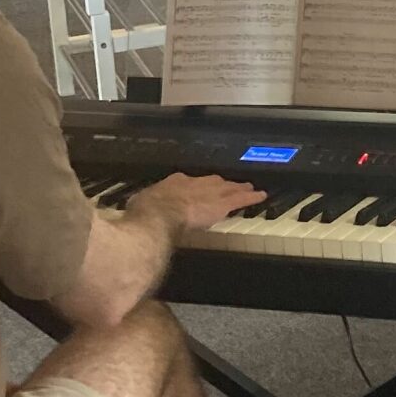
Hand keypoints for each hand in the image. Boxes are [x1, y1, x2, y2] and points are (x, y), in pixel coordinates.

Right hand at [124, 171, 264, 234]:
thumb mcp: (139, 205)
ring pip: (228, 187)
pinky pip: (241, 198)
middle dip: (219, 184)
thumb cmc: (145, 212)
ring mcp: (209, 192)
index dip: (192, 187)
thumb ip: (142, 207)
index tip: (194, 191)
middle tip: (227, 184)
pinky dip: (251, 197)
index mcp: (173, 183)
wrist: (159, 215)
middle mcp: (193, 183)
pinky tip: (260, 196)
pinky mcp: (221, 204)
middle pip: (210, 182)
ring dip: (238, 187)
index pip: (186, 182)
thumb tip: (134, 212)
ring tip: (248, 187)